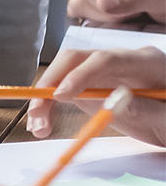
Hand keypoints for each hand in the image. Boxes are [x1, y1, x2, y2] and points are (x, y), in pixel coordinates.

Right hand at [26, 46, 165, 145]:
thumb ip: (146, 108)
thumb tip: (113, 101)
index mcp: (146, 61)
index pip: (105, 59)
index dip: (80, 75)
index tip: (61, 96)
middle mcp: (121, 61)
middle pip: (76, 59)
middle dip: (51, 83)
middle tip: (38, 112)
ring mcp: (105, 73)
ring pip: (64, 74)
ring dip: (44, 98)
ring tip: (38, 126)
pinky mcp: (94, 87)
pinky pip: (65, 90)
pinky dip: (50, 106)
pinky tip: (43, 122)